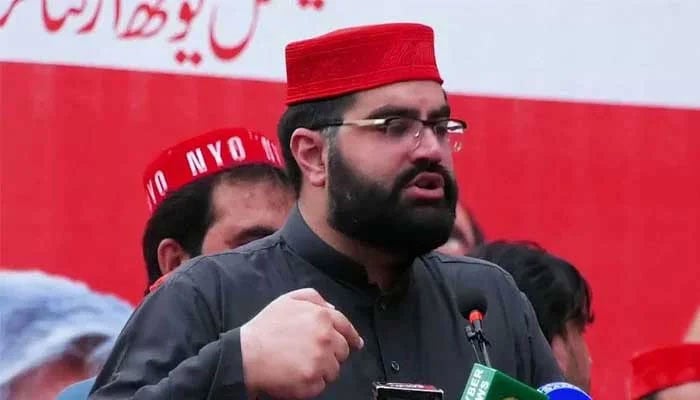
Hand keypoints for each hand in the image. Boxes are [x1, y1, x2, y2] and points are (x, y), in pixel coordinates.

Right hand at [241, 288, 363, 398]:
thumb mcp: (288, 300)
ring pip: (334, 370)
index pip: (346, 328)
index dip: (352, 336)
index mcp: (322, 317)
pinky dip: (312, 383)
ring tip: (301, 364)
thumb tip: (332, 308)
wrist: (246, 354)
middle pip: (343, 351)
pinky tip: (297, 375)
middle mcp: (326, 339)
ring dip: (323, 369)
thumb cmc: (265, 327)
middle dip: (332, 353)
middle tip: (312, 354)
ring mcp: (320, 362)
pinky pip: (321, 385)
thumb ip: (314, 298)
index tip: (356, 343)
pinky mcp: (312, 382)